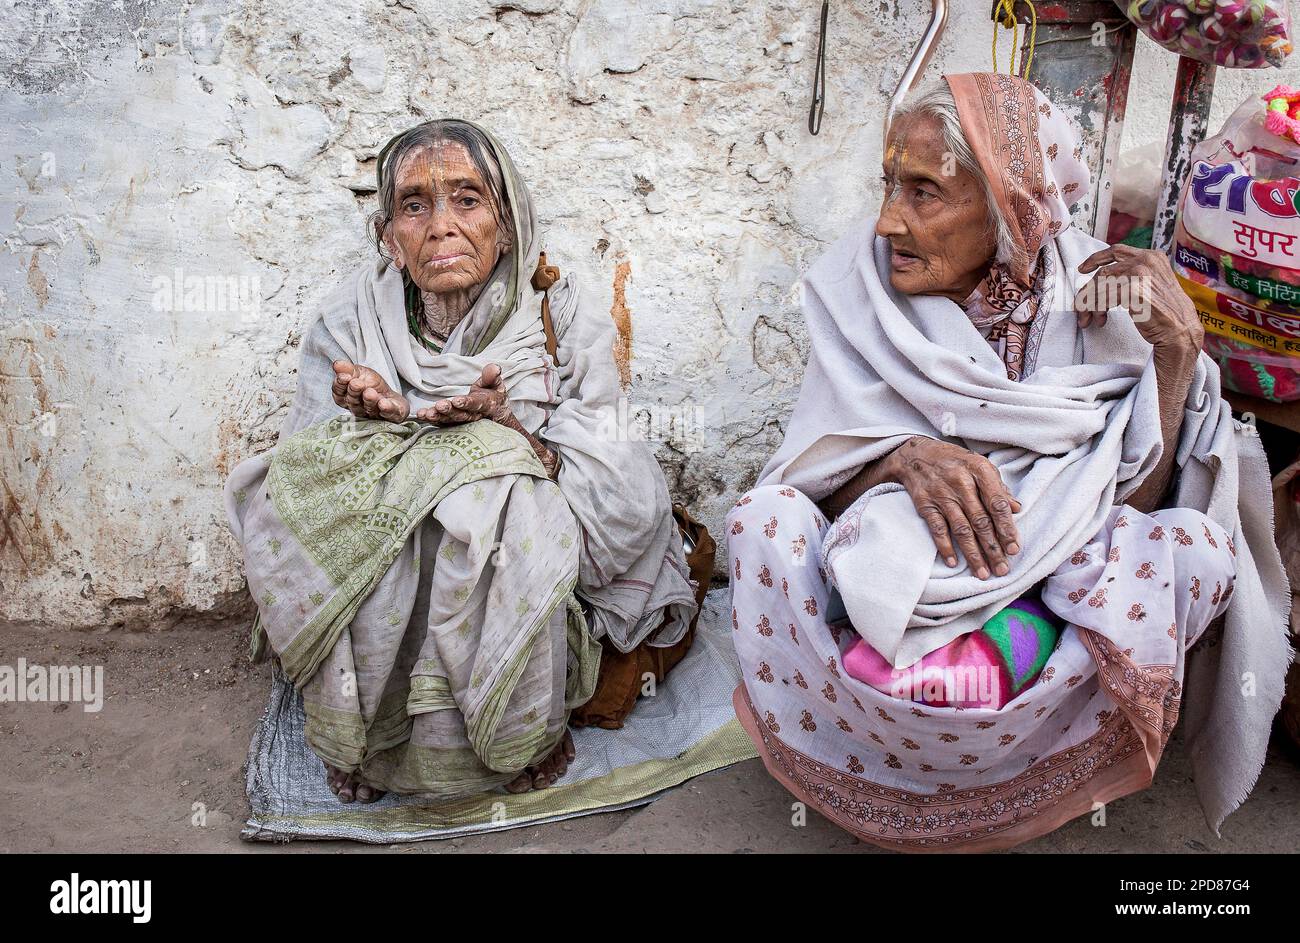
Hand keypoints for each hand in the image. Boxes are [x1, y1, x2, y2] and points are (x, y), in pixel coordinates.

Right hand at [332, 360, 408, 420]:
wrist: (392, 397)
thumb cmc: (372, 385)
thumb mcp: (360, 373)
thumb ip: (348, 369)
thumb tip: (337, 364)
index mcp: (347, 397)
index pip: (339, 393)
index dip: (340, 385)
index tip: (344, 376)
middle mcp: (359, 407)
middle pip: (353, 401)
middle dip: (354, 391)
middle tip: (356, 383)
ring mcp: (374, 413)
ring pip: (369, 408)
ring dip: (369, 400)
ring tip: (370, 392)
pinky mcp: (391, 415)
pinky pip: (388, 413)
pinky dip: (386, 408)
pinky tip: (384, 404)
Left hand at [414, 363, 510, 425]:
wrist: (496, 415)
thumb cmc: (493, 396)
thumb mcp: (496, 384)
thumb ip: (492, 376)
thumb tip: (494, 367)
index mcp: (485, 405)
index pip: (476, 404)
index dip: (467, 403)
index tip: (457, 400)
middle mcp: (473, 415)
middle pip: (461, 415)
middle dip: (449, 411)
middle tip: (439, 406)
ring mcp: (463, 421)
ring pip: (450, 421)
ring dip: (437, 417)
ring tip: (426, 414)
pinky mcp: (454, 423)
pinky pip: (442, 423)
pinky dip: (431, 420)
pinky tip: (421, 416)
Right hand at [882, 437, 1021, 579]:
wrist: (915, 453)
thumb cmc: (954, 461)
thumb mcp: (978, 465)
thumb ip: (998, 487)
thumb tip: (1017, 508)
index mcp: (979, 470)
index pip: (997, 504)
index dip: (1007, 528)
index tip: (1014, 549)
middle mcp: (961, 482)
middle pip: (981, 521)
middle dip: (993, 548)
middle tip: (1002, 569)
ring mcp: (941, 493)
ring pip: (961, 529)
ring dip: (973, 554)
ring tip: (983, 573)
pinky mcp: (925, 503)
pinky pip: (937, 529)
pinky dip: (945, 547)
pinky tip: (953, 562)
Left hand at [1074, 244, 1202, 365]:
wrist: (1179, 330)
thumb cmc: (1164, 312)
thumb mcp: (1150, 285)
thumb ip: (1132, 275)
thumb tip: (1101, 279)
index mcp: (1152, 256)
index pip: (1116, 251)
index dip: (1095, 259)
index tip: (1082, 269)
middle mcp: (1146, 260)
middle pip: (1103, 271)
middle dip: (1088, 292)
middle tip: (1081, 309)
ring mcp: (1141, 273)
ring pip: (1100, 285)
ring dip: (1090, 305)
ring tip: (1091, 319)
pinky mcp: (1134, 290)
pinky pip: (1103, 298)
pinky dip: (1097, 310)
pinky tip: (1101, 319)